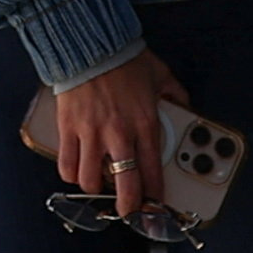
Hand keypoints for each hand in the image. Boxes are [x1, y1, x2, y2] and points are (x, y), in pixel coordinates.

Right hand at [43, 47, 185, 205]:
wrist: (90, 42)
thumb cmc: (124, 59)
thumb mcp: (160, 75)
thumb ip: (175, 94)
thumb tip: (185, 106)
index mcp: (145, 124)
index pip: (153, 173)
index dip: (155, 197)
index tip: (155, 205)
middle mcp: (119, 134)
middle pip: (125, 186)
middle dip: (128, 207)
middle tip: (127, 210)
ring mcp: (91, 133)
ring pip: (90, 180)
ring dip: (95, 188)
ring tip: (99, 183)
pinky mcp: (68, 128)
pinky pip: (66, 164)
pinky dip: (70, 173)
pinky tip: (76, 170)